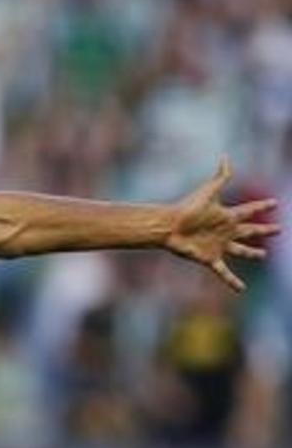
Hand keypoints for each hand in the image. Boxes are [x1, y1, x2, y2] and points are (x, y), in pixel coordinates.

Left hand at [164, 158, 279, 291]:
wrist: (169, 225)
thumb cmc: (188, 208)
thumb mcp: (208, 192)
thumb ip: (220, 177)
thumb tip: (226, 157)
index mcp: (226, 215)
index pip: (249, 210)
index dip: (261, 207)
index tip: (275, 203)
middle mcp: (225, 231)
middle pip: (250, 230)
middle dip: (264, 230)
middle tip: (278, 230)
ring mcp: (219, 246)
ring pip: (241, 250)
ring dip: (252, 253)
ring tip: (262, 255)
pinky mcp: (210, 258)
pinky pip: (224, 272)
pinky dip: (232, 281)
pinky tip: (241, 289)